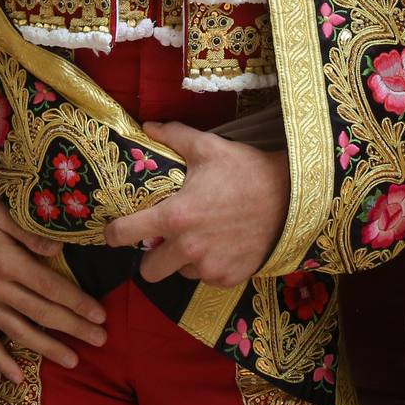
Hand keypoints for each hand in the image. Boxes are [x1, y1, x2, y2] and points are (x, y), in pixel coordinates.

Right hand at [0, 184, 106, 381]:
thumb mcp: (0, 208)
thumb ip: (29, 231)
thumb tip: (58, 249)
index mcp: (7, 263)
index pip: (50, 288)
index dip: (77, 302)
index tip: (100, 314)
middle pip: (41, 313)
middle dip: (74, 328)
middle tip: (100, 340)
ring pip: (19, 332)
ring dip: (47, 349)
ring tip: (73, 361)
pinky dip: (1, 361)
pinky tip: (18, 378)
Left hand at [104, 123, 288, 287]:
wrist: (292, 196)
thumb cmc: (247, 170)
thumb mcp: (208, 147)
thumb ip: (172, 136)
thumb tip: (147, 126)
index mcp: (175, 216)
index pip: (127, 234)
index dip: (114, 234)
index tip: (113, 233)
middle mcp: (189, 248)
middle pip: (149, 271)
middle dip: (152, 257)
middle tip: (164, 241)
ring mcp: (210, 267)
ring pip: (181, 274)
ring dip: (184, 261)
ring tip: (202, 238)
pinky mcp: (230, 278)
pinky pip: (207, 278)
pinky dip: (210, 267)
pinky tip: (223, 245)